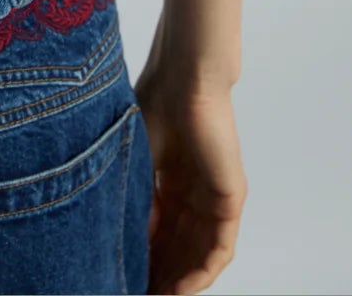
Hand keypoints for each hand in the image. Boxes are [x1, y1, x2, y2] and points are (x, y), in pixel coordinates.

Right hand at [133, 65, 246, 293]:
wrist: (184, 78)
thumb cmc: (154, 103)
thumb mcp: (134, 161)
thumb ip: (134, 202)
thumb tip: (122, 244)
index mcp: (168, 179)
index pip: (157, 231)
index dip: (141, 257)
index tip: (121, 276)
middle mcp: (192, 191)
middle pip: (177, 247)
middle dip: (159, 274)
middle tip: (137, 293)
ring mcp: (212, 196)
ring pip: (198, 253)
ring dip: (179, 280)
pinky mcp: (230, 198)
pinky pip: (219, 248)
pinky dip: (200, 273)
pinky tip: (178, 289)